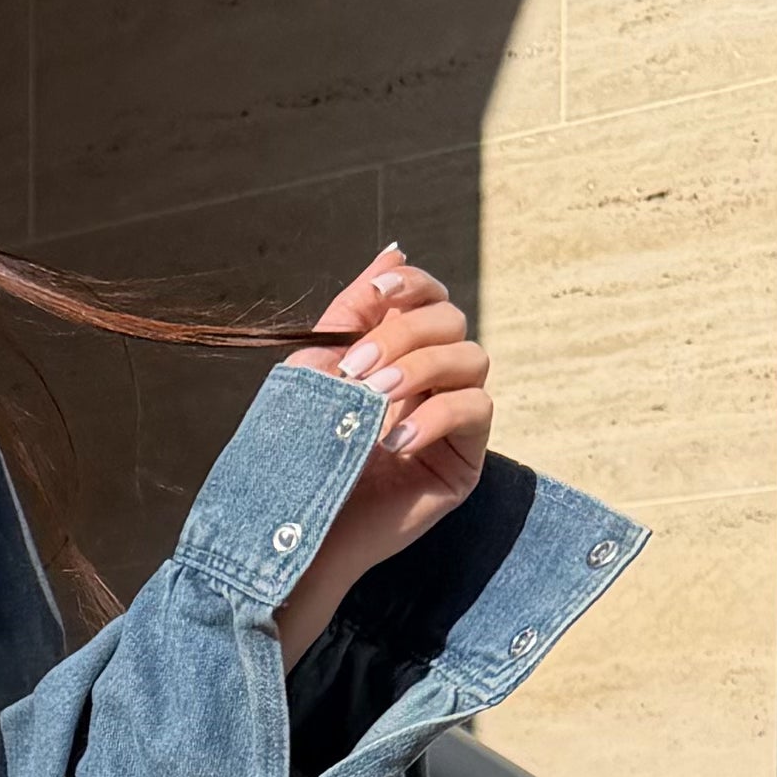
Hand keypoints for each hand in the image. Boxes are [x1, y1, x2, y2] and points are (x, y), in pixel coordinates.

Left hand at [304, 248, 490, 609]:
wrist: (297, 528)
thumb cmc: (301, 450)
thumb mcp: (319, 366)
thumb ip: (355, 309)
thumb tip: (393, 247)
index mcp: (399, 354)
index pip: (430, 296)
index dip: (414, 283)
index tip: (381, 288)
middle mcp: (433, 380)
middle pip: (451, 321)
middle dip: (404, 335)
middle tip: (356, 372)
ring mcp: (454, 418)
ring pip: (472, 358)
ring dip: (421, 370)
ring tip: (373, 404)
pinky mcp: (465, 459)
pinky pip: (478, 410)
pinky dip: (437, 414)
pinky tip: (396, 441)